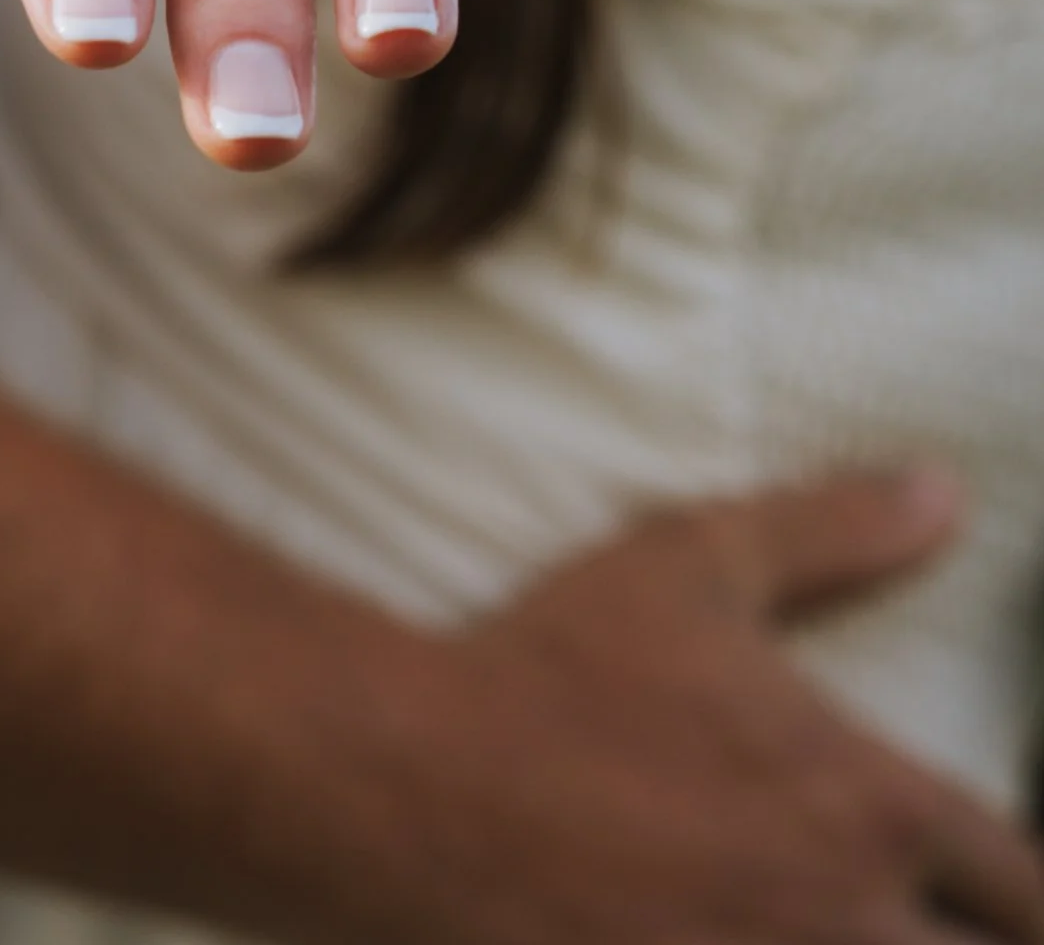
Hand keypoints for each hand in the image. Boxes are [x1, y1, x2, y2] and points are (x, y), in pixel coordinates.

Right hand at [307, 470, 1043, 944]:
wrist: (407, 781)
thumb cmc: (550, 669)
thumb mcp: (688, 567)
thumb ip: (827, 532)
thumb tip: (942, 490)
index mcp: (871, 808)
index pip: (1026, 883)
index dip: (1022, 888)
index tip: (999, 885)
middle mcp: (847, 920)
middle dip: (971, 940)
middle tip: (929, 918)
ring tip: (827, 928)